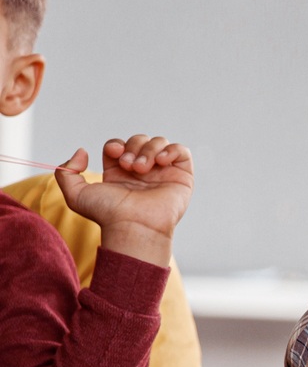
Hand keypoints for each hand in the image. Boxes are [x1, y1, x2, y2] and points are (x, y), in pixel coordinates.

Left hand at [54, 136, 192, 266]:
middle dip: (133, 147)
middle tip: (130, 166)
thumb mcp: (76, 195)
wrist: (134, 225)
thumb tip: (83, 152)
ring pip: (159, 143)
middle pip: (139, 140)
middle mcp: (142, 172)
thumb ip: (67, 172)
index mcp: (120, 174)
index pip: (119, 146)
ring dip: (149, 149)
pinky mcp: (182, 177)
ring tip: (143, 168)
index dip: (116, 146)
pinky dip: (171, 150)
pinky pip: (182, 151)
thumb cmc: (108, 214)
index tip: (115, 154)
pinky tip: (160, 161)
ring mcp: (163, 174)